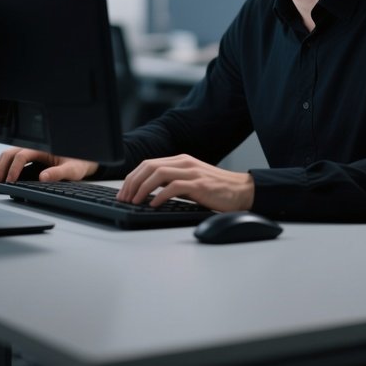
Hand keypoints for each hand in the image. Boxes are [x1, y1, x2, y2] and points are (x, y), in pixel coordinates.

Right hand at [0, 148, 98, 183]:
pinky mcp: (31, 158)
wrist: (83, 160)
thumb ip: (58, 173)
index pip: (22, 155)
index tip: (10, 181)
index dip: (14, 168)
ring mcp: (32, 152)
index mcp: (44, 147)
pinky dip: (3, 167)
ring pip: (9, 155)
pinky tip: (0, 177)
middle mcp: (36, 147)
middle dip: (1, 167)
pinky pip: (13, 160)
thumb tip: (43, 177)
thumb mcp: (72, 170)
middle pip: (11, 153)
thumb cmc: (79, 162)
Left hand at [117, 154, 254, 211]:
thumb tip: (150, 194)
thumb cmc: (216, 189)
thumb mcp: (190, 182)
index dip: (133, 177)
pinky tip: (153, 204)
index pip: (149, 164)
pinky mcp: (199, 185)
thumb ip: (173, 183)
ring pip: (158, 173)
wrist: (242, 191)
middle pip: (149, 166)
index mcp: (181, 160)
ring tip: (134, 201)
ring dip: (142, 188)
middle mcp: (184, 162)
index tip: (124, 192)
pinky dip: (160, 195)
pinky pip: (174, 187)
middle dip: (132, 182)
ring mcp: (192, 172)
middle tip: (124, 198)